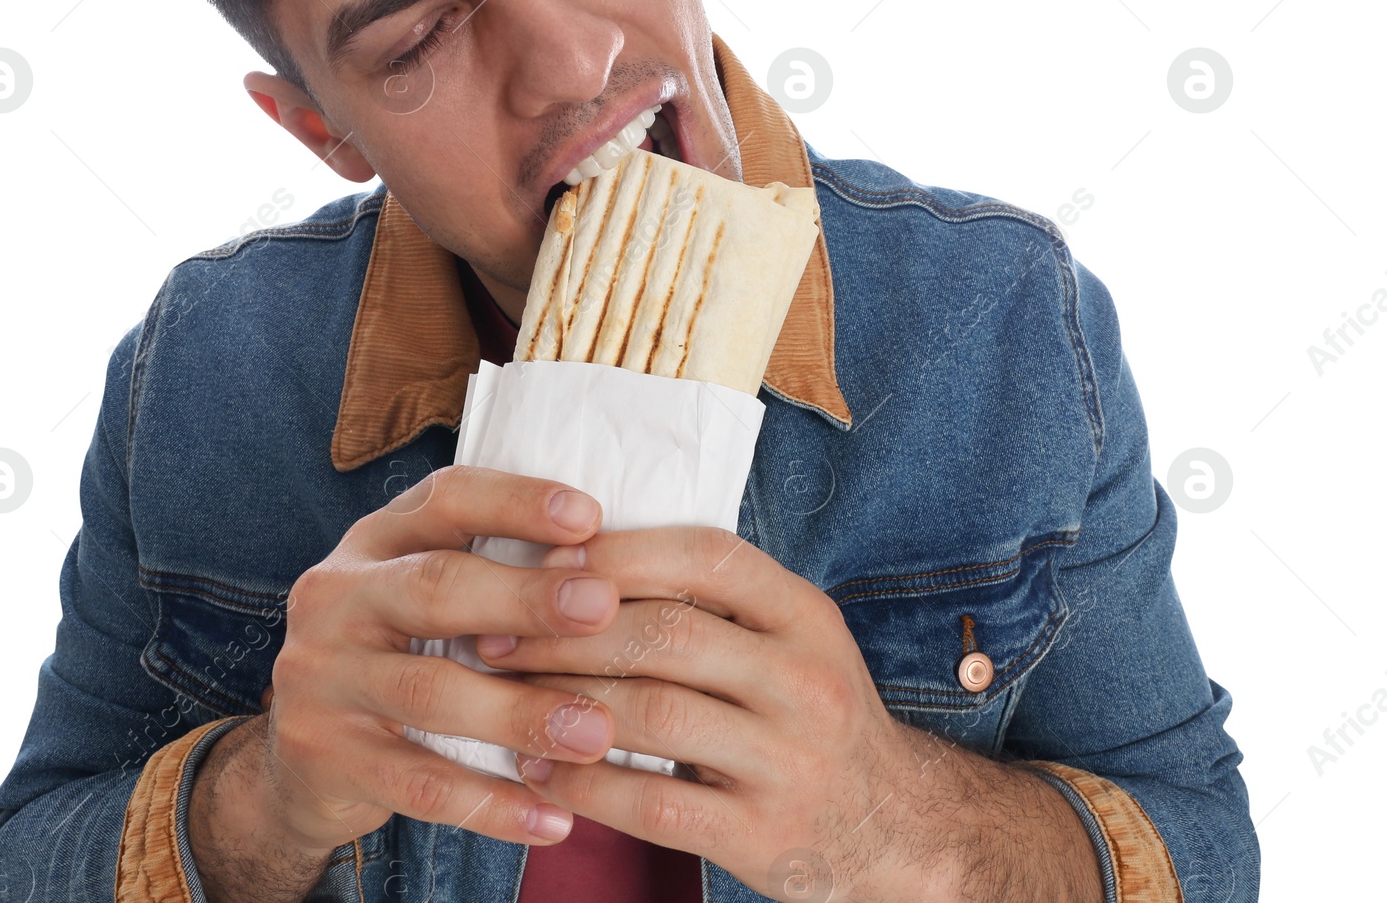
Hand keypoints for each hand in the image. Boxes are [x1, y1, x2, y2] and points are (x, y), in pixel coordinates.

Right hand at [190, 466, 632, 901]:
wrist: (302, 760)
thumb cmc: (399, 655)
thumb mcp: (428, 598)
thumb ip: (495, 574)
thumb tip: (604, 566)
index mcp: (374, 542)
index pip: (444, 499)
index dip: (515, 502)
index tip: (589, 516)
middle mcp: (336, 596)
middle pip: (436, 587)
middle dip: (525, 597)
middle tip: (603, 607)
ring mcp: (320, 677)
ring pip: (431, 692)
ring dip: (521, 713)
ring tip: (596, 733)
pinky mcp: (322, 755)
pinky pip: (418, 784)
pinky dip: (491, 803)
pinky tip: (552, 816)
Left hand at [476, 526, 1100, 902]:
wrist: (894, 827)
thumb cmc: (808, 714)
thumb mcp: (789, 641)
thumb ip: (712, 602)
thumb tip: (578, 558)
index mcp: (806, 615)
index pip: (708, 557)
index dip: (620, 553)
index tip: (543, 560)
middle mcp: (807, 680)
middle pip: (669, 634)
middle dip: (566, 633)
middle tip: (492, 634)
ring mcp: (791, 761)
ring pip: (656, 717)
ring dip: (563, 705)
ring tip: (499, 698)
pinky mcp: (766, 834)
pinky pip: (656, 805)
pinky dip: (585, 786)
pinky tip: (537, 774)